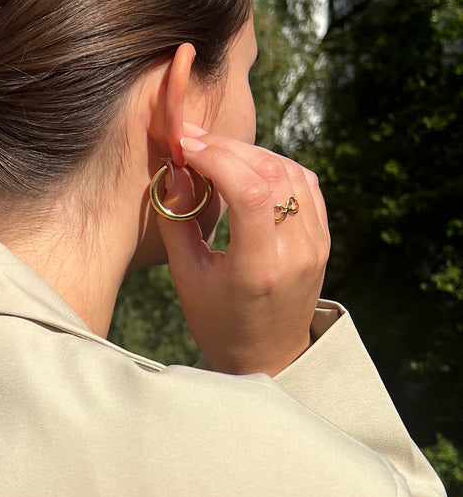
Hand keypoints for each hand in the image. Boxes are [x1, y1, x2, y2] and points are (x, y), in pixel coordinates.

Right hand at [154, 131, 329, 375]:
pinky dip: (274, 165)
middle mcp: (295, 252)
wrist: (268, 355)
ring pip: (290, 170)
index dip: (216, 157)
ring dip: (250, 152)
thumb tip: (174, 170)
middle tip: (193, 141)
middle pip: (269, 173)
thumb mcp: (186, 278)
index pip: (248, 191)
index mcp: (259, 269)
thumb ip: (178, 222)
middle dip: (227, 148)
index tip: (185, 147)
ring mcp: (316, 243)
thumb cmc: (219, 323)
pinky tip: (246, 167)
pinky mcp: (323, 237)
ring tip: (216, 152)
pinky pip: (304, 183)